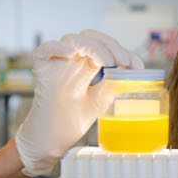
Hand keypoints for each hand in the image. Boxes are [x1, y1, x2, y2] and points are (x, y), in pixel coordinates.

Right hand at [15, 29, 142, 175]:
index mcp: (85, 66)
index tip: (136, 65)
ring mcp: (56, 64)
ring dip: (93, 46)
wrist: (53, 139)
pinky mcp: (41, 69)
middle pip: (90, 37)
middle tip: (123, 60)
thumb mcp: (101, 100)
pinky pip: (45, 49)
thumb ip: (113, 85)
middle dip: (110, 45)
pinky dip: (58, 47)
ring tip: (107, 62)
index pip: (104, 47)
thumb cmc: (72, 121)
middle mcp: (71, 61)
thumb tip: (132, 73)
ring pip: (72, 40)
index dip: (121, 51)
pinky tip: (71, 53)